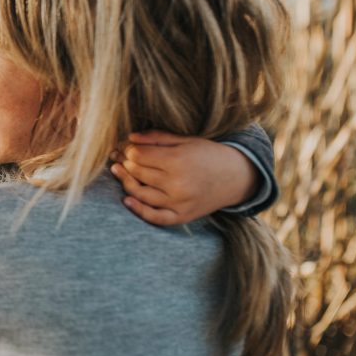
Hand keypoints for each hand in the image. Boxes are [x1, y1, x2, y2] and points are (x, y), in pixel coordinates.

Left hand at [109, 131, 258, 225]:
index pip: (139, 156)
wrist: (237, 176)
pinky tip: (127, 200)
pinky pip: (155, 217)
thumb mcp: (186, 140)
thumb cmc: (208, 154)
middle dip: (124, 163)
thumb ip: (157, 137)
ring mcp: (179, 202)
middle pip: (138, 173)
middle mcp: (178, 183)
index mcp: (178, 160)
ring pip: (141, 194)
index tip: (127, 147)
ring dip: (125, 182)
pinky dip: (139, 210)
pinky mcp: (182, 216)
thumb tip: (130, 137)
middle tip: (118, 157)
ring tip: (118, 171)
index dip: (128, 150)